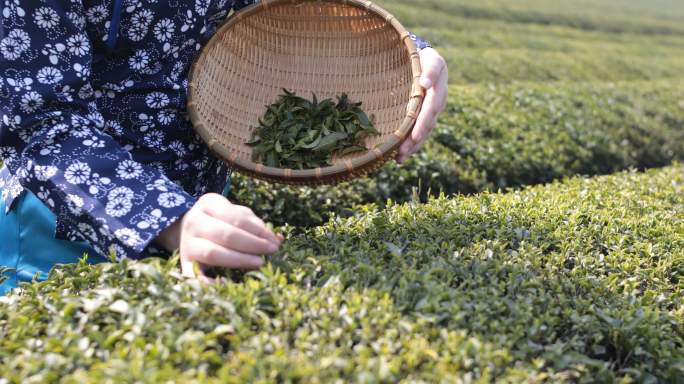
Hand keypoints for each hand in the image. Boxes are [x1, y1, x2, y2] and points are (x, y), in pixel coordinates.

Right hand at [156, 193, 282, 282]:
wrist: (189, 228)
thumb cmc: (222, 220)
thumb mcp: (236, 215)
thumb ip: (255, 225)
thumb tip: (276, 239)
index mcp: (209, 204)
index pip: (236, 217)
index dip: (257, 230)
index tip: (274, 241)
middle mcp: (194, 221)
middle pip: (226, 234)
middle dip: (252, 244)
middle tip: (271, 251)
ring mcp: (187, 243)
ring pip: (212, 253)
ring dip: (239, 260)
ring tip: (259, 263)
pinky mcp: (184, 263)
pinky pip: (193, 276)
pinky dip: (209, 283)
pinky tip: (227, 283)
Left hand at [396, 47, 447, 162]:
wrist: (420, 59)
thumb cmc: (422, 56)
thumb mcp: (428, 57)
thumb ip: (430, 69)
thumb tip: (425, 83)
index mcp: (438, 88)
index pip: (431, 107)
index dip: (423, 122)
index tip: (414, 135)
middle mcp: (437, 103)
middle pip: (427, 124)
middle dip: (415, 139)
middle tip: (402, 151)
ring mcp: (430, 112)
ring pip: (423, 132)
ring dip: (412, 147)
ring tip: (399, 158)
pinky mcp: (422, 118)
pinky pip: (418, 134)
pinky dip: (409, 146)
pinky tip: (398, 158)